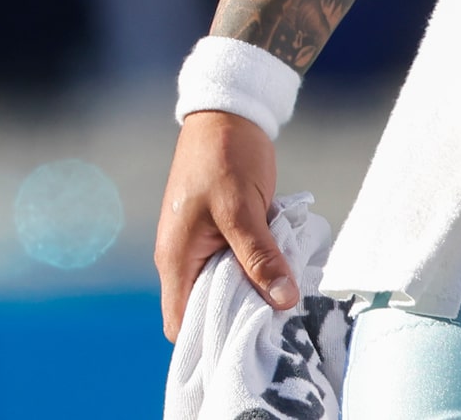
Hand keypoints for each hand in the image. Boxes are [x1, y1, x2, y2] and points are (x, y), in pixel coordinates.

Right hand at [155, 111, 295, 341]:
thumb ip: (260, 257)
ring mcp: (199, 246)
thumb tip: (284, 301)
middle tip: (276, 328)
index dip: (208, 342)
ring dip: (250, 294)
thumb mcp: (243, 208)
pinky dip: (254, 272)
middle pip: (203, 312)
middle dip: (236, 322)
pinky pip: (233, 266)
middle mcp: (182, 259)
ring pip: (222, 289)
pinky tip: (280, 273)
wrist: (226, 114)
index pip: (180, 325)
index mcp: (176, 259)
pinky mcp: (217, 234)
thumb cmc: (225, 157)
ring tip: (283, 302)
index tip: (245, 347)